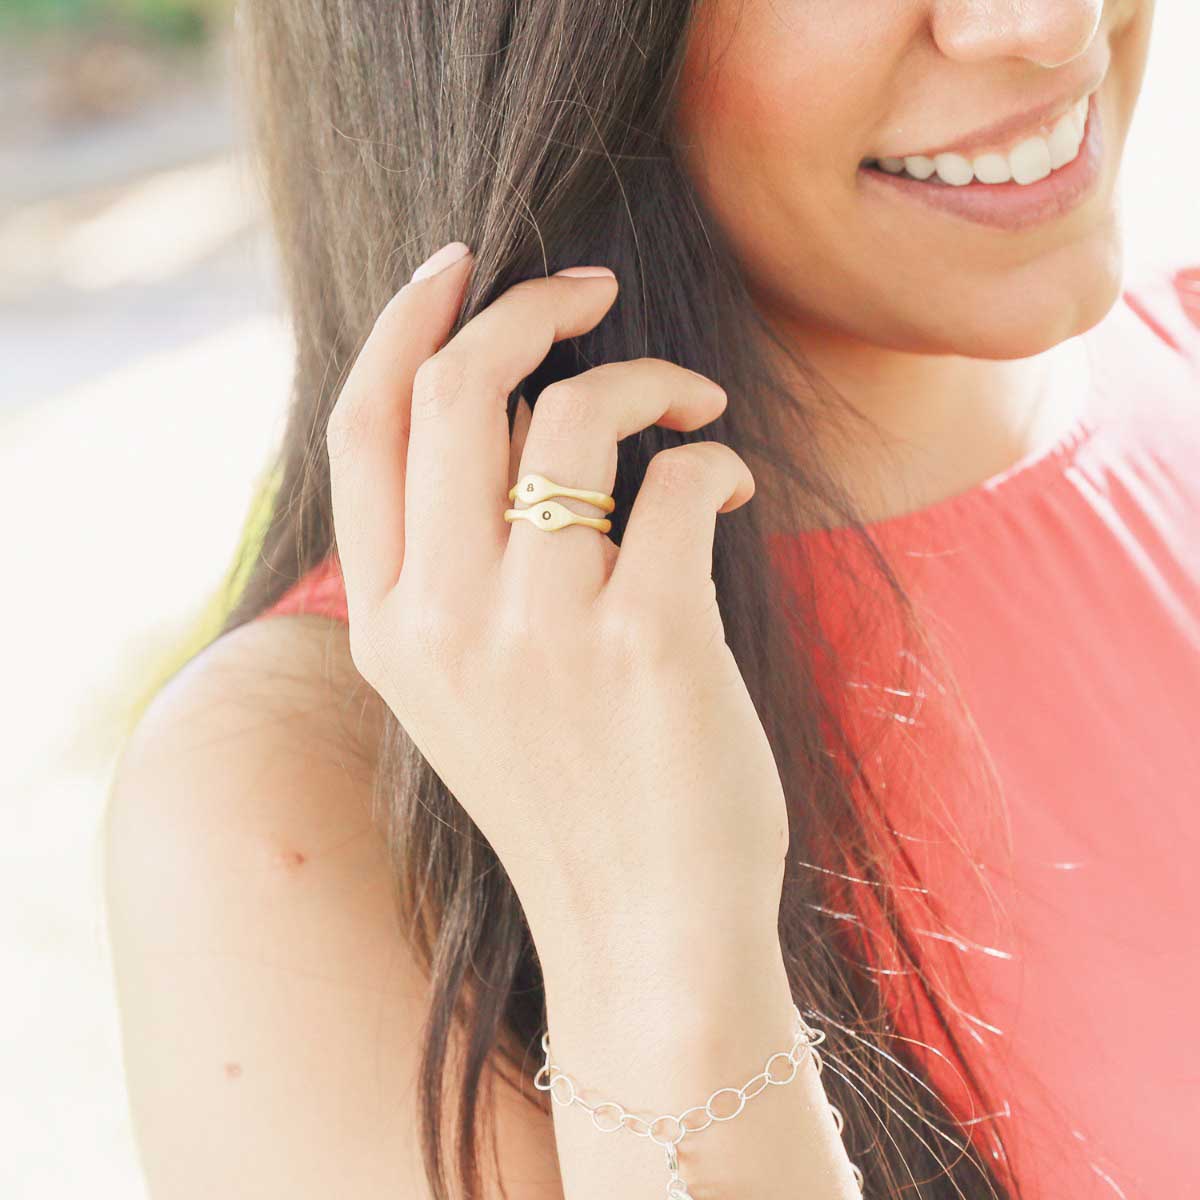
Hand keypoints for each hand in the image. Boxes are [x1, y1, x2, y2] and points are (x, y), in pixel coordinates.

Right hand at [327, 246, 788, 960]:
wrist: (643, 929)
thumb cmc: (571, 792)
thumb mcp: (465, 688)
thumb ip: (456, 564)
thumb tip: (513, 418)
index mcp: (389, 624)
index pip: (363, 425)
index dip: (408, 322)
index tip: (464, 262)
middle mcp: (444, 618)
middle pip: (458, 391)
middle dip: (534, 307)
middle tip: (597, 290)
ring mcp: (539, 631)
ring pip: (575, 417)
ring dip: (647, 381)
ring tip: (691, 408)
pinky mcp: (646, 639)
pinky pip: (675, 483)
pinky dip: (713, 462)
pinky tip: (733, 494)